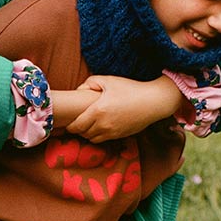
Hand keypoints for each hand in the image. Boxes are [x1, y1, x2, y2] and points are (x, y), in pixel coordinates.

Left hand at [66, 74, 182, 141]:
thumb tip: (79, 90)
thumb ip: (90, 82)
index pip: (77, 125)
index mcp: (98, 111)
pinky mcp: (120, 136)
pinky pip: (104, 140)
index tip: (68, 122)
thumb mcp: (109, 80)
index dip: (70, 126)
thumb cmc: (130, 89)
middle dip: (78, 130)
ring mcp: (113, 132)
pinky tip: (99, 127)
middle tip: (76, 123)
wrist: (153, 102)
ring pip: (92, 139)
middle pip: (83, 134)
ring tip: (87, 126)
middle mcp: (104, 125)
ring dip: (88, 134)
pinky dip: (98, 136)